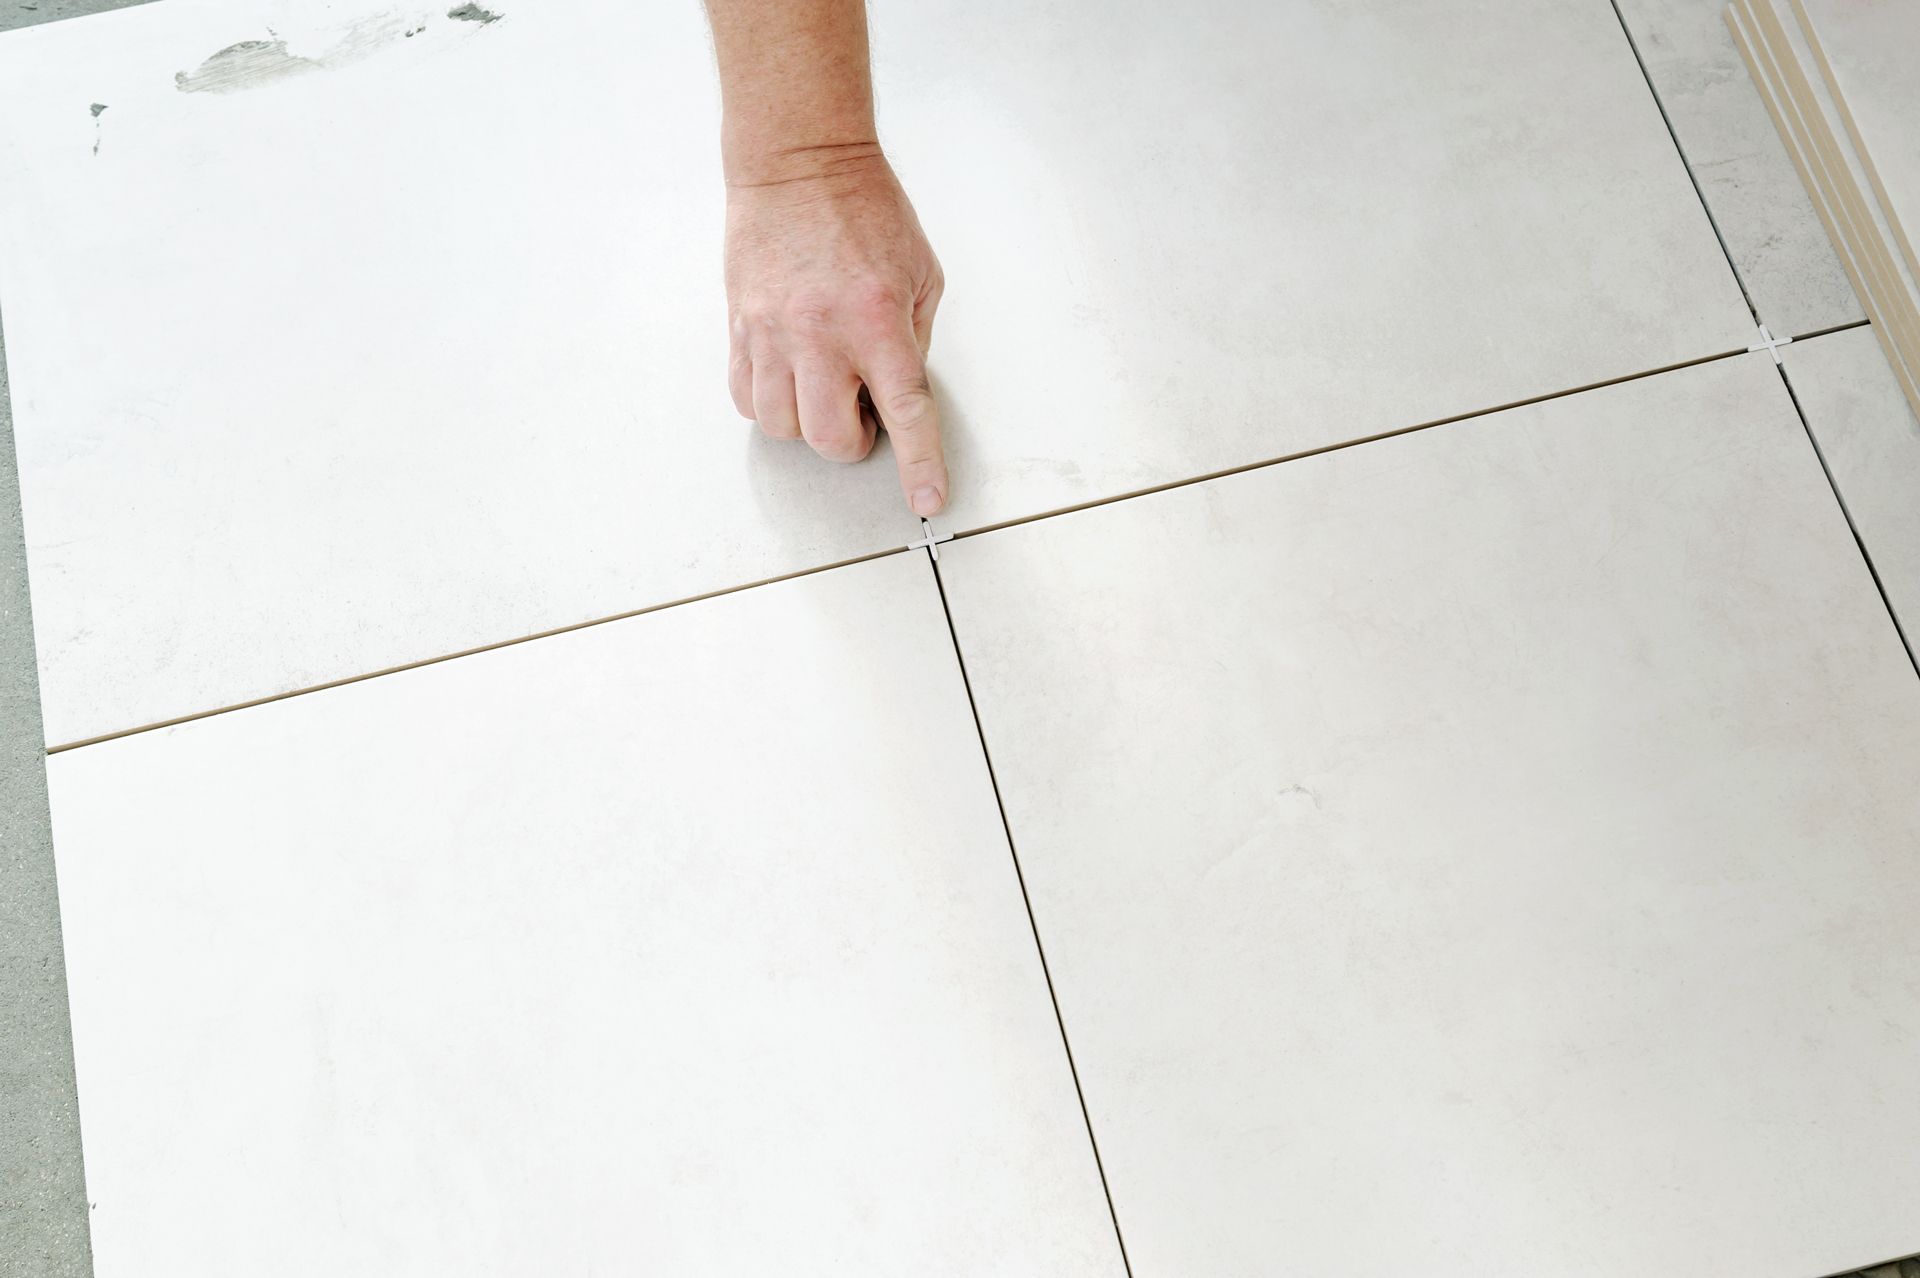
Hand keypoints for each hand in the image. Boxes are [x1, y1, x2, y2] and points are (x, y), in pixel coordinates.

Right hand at [724, 149, 947, 515]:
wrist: (798, 162)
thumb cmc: (864, 209)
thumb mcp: (921, 275)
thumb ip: (912, 341)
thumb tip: (898, 395)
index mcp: (878, 318)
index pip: (904, 410)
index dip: (918, 464)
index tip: (925, 500)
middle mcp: (821, 332)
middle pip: (828, 438)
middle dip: (851, 443)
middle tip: (862, 410)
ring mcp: (773, 332)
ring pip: (781, 426)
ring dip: (808, 422)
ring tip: (823, 386)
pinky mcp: (740, 326)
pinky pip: (746, 397)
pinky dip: (769, 403)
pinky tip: (789, 377)